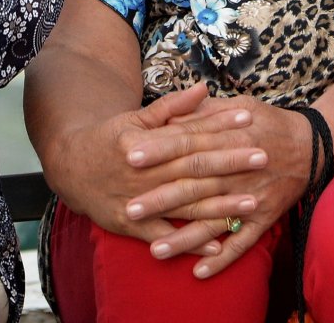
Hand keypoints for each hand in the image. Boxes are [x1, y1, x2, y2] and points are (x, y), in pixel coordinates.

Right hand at [54, 84, 267, 250]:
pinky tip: (218, 245)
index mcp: (146, 144)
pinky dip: (191, 242)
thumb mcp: (135, 118)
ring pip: (186, 204)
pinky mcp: (132, 226)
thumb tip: (204, 89)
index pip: (190, 134)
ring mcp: (139, 202)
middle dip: (230, 163)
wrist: (69, 169)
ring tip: (252, 202)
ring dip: (220, 205)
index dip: (220, 127)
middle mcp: (144, 174)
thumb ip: (171, 107)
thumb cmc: (107, 139)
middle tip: (264, 156)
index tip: (249, 120)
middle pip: (194, 168)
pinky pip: (166, 236)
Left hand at [122, 96, 312, 277]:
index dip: (159, 150)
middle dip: (161, 198)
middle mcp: (238, 171)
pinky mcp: (264, 218)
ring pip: (214, 221)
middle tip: (130, 209)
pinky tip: (200, 272)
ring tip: (156, 250)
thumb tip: (169, 119)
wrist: (313, 145)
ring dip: (185, 237)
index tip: (130, 156)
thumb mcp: (239, 106)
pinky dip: (223, 258)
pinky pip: (242, 242)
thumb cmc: (269, 123)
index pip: (188, 144)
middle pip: (194, 185)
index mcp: (229, 138)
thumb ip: (203, 114)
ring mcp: (251, 197)